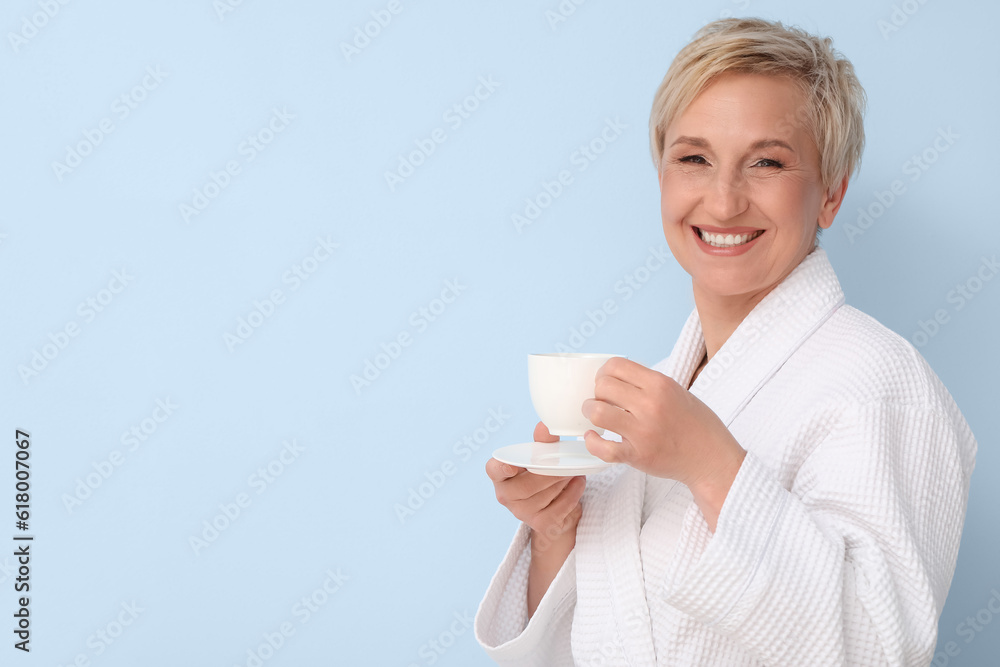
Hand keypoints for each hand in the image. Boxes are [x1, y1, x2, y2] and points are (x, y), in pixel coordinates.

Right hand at [485, 421, 584, 545]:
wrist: (553, 507)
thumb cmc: (540, 475)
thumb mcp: (540, 457)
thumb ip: (542, 442)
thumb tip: (545, 426)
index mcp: (501, 476)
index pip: (493, 470)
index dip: (500, 468)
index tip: (512, 466)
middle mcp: (506, 496)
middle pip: (525, 486)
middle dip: (548, 474)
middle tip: (564, 464)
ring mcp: (522, 513)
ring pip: (543, 497)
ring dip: (562, 481)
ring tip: (573, 471)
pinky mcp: (541, 524)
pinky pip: (558, 509)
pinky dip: (572, 494)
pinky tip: (578, 482)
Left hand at [581, 357, 744, 529]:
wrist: (711, 458)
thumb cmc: (696, 425)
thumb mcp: (677, 391)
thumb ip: (648, 383)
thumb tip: (615, 377)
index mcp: (660, 384)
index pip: (616, 365)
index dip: (603, 372)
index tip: (604, 381)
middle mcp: (651, 405)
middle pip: (603, 386)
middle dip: (596, 392)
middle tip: (601, 400)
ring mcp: (643, 431)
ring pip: (597, 412)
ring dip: (590, 412)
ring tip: (594, 416)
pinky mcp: (638, 455)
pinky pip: (603, 447)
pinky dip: (592, 442)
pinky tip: (593, 437)